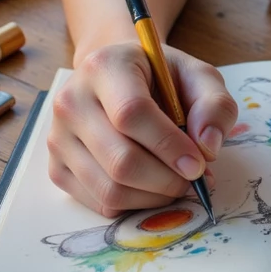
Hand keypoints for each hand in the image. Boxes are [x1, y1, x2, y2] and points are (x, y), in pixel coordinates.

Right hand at [48, 42, 238, 216]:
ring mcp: (58, 137)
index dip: (168, 145)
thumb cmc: (159, 76)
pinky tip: (153, 187)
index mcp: (103, 66)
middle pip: (120, 159)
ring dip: (153, 197)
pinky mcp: (56, 168)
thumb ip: (214, 104)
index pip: (131, 114)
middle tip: (195, 179)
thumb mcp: (196, 75)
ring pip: (109, 189)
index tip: (199, 164)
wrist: (118, 77)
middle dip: (166, 179)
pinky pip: (98, 203)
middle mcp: (71, 101)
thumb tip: (208, 148)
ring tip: (178, 183)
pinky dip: (134, 204)